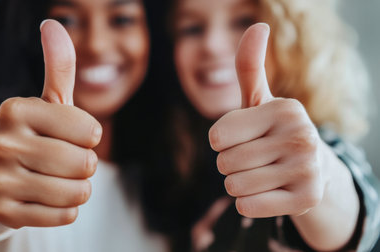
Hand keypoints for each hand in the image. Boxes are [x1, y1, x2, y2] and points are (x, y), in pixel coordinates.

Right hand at [0, 20, 101, 228]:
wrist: (5, 171)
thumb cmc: (40, 133)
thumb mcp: (51, 101)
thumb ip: (59, 66)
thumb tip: (53, 23)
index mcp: (15, 109)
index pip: (90, 131)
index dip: (89, 136)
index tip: (71, 134)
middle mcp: (0, 142)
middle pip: (85, 164)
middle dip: (85, 164)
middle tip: (63, 159)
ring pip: (78, 193)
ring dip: (78, 187)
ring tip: (56, 177)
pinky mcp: (3, 212)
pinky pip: (65, 215)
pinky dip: (65, 208)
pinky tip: (46, 196)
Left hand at [209, 23, 325, 217]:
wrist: (312, 169)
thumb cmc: (274, 131)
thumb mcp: (260, 100)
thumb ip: (249, 66)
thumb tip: (257, 25)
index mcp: (285, 109)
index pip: (217, 136)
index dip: (221, 141)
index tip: (242, 137)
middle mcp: (301, 136)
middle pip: (224, 163)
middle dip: (230, 163)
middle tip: (255, 158)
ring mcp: (306, 170)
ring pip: (233, 186)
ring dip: (239, 183)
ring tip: (263, 173)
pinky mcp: (305, 199)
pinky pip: (246, 207)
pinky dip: (249, 203)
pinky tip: (269, 192)